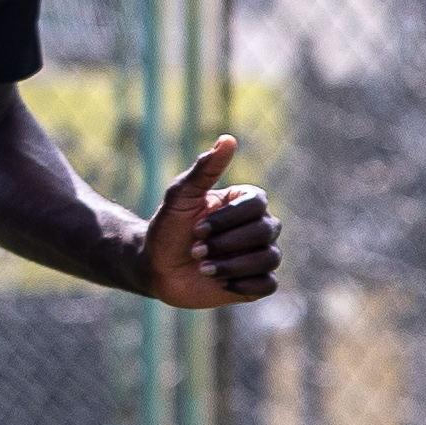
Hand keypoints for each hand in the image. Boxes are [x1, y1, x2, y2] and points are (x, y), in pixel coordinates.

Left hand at [143, 133, 281, 308]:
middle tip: (195, 250)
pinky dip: (244, 284)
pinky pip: (269, 284)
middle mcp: (259, 227)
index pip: (257, 204)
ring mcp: (259, 255)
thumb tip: (228, 139)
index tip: (197, 229)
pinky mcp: (256, 283)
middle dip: (227, 243)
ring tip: (204, 268)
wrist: (156, 266)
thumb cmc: (168, 227)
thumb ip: (205, 169)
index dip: (228, 219)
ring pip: (269, 258)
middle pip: (266, 231)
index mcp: (245, 202)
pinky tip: (219, 283)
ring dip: (233, 265)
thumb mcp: (181, 196)